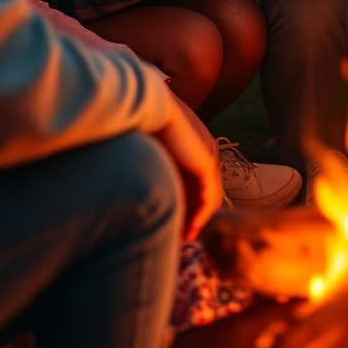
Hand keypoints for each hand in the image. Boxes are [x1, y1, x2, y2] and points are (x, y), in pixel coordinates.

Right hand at [153, 96, 222, 241]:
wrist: (146, 107)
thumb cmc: (138, 126)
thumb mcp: (149, 153)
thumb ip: (153, 170)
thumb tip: (141, 194)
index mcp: (191, 147)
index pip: (194, 183)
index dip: (185, 207)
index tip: (172, 228)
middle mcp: (203, 152)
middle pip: (202, 193)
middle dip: (191, 217)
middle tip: (180, 240)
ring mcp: (207, 156)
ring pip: (207, 197)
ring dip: (196, 220)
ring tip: (183, 240)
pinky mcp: (206, 162)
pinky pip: (209, 197)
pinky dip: (200, 217)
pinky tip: (189, 231)